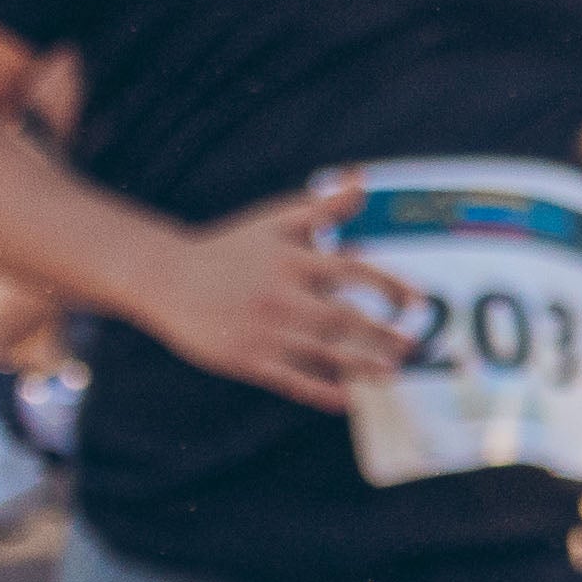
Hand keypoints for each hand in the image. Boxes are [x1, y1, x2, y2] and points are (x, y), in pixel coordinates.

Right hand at [129, 178, 423, 411]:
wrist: (166, 278)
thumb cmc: (228, 248)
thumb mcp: (273, 221)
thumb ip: (322, 206)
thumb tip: (362, 182)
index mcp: (292, 261)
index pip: (353, 272)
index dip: (389, 286)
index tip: (415, 301)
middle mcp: (281, 296)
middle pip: (344, 320)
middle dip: (383, 335)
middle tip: (414, 345)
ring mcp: (263, 331)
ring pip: (323, 355)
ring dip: (361, 366)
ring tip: (391, 373)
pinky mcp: (245, 359)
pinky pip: (291, 381)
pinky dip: (320, 391)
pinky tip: (345, 399)